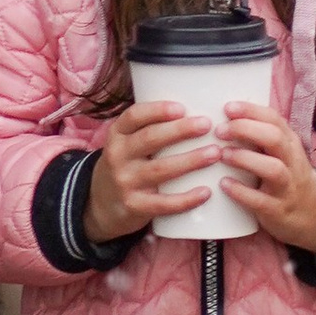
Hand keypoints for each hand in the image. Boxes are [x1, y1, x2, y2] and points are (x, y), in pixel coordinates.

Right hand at [84, 98, 217, 243]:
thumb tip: (196, 111)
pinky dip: (186, 199)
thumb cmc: (126, 165)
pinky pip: (163, 203)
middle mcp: (117, 155)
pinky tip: (205, 191)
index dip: (158, 110)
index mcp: (117, 134)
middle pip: (150, 139)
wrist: (101, 205)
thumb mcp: (127, 143)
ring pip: (160, 169)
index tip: (182, 108)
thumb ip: (150, 129)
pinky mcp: (134, 206)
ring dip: (190, 160)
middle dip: (180, 130)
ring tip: (214, 153)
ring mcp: (125, 182)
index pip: (134, 116)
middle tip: (206, 125)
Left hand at [217, 104, 315, 258]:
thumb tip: (227, 115)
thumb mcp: (283, 152)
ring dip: (245, 159)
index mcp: (290, 143)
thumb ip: (262, 135)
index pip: (274, 119)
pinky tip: (224, 184)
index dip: (250, 111)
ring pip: (272, 169)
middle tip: (220, 130)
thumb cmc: (288, 175)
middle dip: (246, 130)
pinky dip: (241, 191)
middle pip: (275, 139)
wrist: (313, 214)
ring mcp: (287, 187)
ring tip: (223, 154)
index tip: (227, 108)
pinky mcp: (278, 211)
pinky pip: (261, 200)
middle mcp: (291, 162)